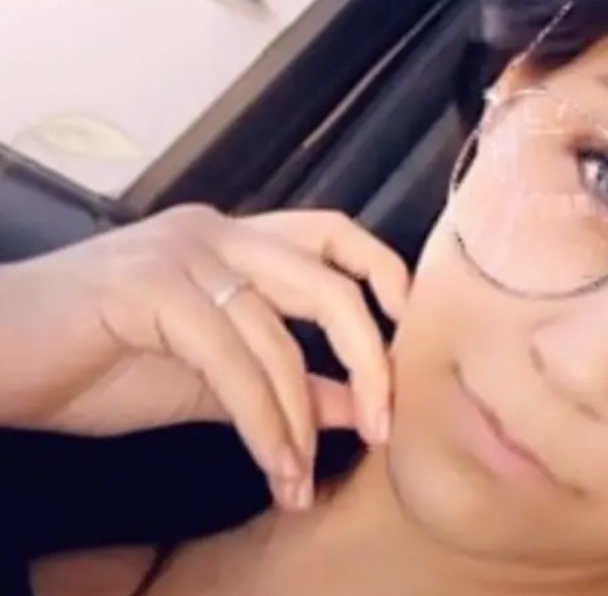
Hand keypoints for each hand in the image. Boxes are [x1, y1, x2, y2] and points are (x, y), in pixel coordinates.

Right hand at [0, 205, 409, 509]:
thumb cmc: (96, 361)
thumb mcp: (212, 378)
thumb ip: (288, 381)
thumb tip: (362, 404)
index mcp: (234, 239)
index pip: (332, 234)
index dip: (384, 272)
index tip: (410, 330)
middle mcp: (217, 232)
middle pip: (328, 281)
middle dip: (368, 358)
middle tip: (385, 425)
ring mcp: (183, 254)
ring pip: (280, 335)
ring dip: (302, 418)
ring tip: (302, 476)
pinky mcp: (151, 288)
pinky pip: (232, 363)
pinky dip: (263, 424)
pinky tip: (273, 467)